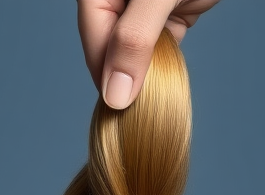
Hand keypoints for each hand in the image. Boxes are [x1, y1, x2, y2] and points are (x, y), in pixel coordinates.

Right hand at [78, 0, 220, 108]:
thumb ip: (135, 40)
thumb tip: (114, 96)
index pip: (95, 40)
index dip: (108, 78)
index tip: (123, 112)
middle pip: (111, 50)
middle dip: (127, 80)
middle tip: (141, 114)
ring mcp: (139, 6)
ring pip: (134, 54)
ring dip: (146, 78)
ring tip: (155, 102)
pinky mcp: (165, 11)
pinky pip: (157, 48)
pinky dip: (163, 66)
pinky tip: (169, 80)